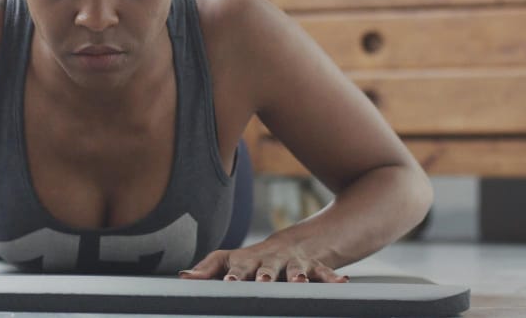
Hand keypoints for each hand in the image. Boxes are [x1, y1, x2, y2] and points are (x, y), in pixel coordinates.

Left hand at [178, 239, 349, 282]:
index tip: (227, 281)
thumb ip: (207, 269)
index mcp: (248, 260)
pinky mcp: (313, 266)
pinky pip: (324, 272)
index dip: (233, 273)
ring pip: (295, 267)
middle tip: (262, 281)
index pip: (237, 265)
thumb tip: (184, 276)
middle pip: (266, 266)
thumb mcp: (231, 260)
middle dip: (264, 274)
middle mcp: (270, 259)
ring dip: (296, 274)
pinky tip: (341, 283)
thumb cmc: (255, 258)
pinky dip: (332, 277)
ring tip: (297, 281)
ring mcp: (292, 262)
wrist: (294, 243)